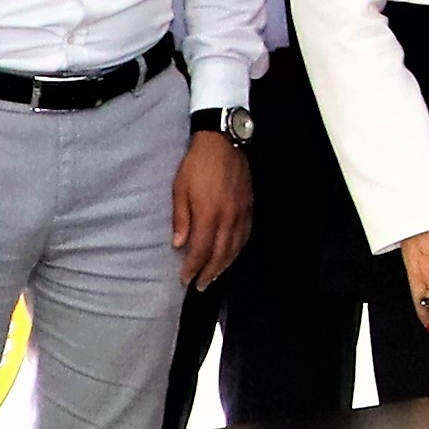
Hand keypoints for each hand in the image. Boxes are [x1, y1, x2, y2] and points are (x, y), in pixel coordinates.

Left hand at [172, 129, 250, 289]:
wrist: (223, 142)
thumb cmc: (196, 164)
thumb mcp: (180, 189)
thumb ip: (181, 218)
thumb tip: (179, 244)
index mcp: (209, 214)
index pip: (202, 250)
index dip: (193, 267)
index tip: (185, 279)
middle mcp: (228, 218)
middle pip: (221, 254)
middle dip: (209, 272)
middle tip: (200, 286)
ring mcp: (242, 213)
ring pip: (236, 247)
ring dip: (225, 265)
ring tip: (214, 276)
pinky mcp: (249, 206)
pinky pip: (246, 235)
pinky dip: (238, 250)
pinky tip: (232, 255)